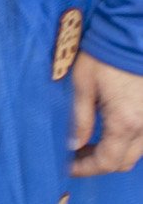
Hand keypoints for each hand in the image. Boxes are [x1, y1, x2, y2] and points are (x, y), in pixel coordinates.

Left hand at [71, 51, 142, 176]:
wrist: (132, 34)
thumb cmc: (104, 55)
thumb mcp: (83, 84)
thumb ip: (80, 118)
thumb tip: (74, 144)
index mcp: (124, 122)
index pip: (107, 161)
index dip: (86, 168)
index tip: (67, 166)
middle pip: (124, 162)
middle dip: (99, 164)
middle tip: (75, 155)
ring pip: (137, 152)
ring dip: (114, 153)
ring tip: (88, 144)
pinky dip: (127, 141)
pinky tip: (108, 131)